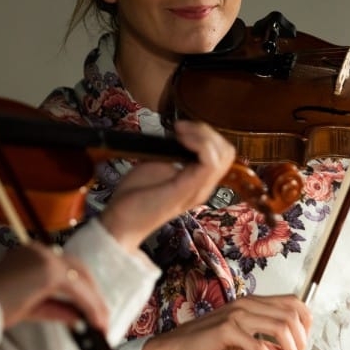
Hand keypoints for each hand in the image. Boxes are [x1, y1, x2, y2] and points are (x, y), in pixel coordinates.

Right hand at [0, 242, 110, 332]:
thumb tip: (80, 316)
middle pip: (78, 269)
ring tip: (102, 326)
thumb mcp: (32, 307)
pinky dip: (90, 307)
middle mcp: (39, 250)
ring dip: (95, 304)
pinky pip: (78, 291)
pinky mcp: (49, 272)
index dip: (81, 286)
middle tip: (102, 319)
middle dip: (93, 294)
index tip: (91, 306)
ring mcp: (45, 258)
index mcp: (31, 252)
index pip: (65, 266)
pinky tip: (95, 323)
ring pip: (80, 280)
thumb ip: (57, 307)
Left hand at [100, 120, 236, 247]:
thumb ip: (174, 153)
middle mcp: (204, 186)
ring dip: (203, 135)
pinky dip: (199, 143)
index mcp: (199, 181)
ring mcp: (199, 189)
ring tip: (181, 133)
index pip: (222, 153)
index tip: (180, 128)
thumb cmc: (136, 195)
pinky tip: (181, 140)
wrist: (121, 221)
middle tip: (182, 129)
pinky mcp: (188, 189)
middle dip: (207, 132)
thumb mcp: (158, 165)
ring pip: (224, 154)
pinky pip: (210, 162)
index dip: (206, 134)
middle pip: (228, 152)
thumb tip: (180, 136)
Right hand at [139, 294, 311, 349]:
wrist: (177, 347)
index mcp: (253, 302)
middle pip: (292, 314)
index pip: (293, 302)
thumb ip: (265, 341)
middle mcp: (248, 304)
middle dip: (301, 340)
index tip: (303, 343)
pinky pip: (259, 346)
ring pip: (281, 327)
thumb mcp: (243, 341)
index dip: (306, 322)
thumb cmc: (208, 344)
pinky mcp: (227, 330)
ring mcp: (237, 315)